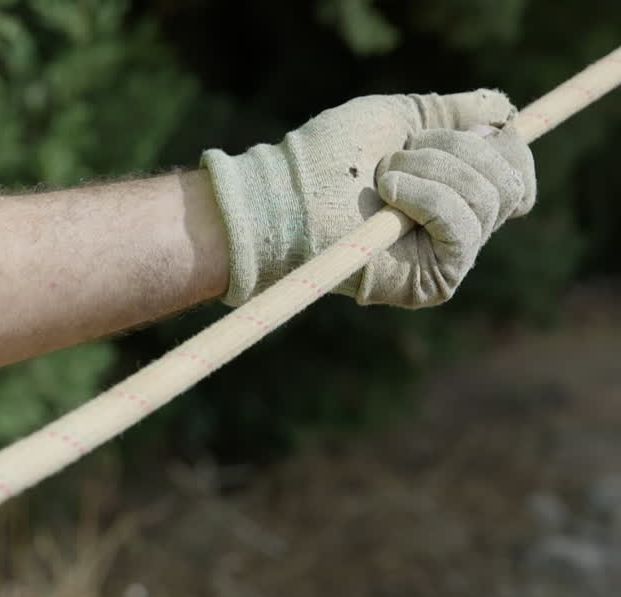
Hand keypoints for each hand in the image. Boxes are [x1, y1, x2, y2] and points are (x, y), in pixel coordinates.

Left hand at [202, 90, 536, 307]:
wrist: (283, 197)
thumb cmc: (325, 157)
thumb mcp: (398, 118)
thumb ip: (452, 114)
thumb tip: (503, 111)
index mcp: (453, 194)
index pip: (517, 173)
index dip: (504, 145)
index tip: (470, 129)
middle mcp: (456, 230)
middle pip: (510, 181)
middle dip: (459, 150)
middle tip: (399, 154)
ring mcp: (447, 258)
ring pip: (490, 198)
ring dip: (434, 170)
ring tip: (383, 177)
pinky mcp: (434, 281)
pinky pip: (464, 228)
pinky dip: (429, 198)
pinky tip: (389, 194)